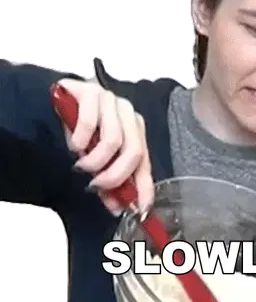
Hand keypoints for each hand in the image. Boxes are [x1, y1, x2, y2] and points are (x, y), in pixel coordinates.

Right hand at [56, 78, 153, 215]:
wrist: (64, 98)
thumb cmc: (82, 127)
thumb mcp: (97, 156)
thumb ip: (109, 179)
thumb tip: (117, 206)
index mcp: (136, 130)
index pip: (145, 161)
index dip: (144, 187)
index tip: (140, 209)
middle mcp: (129, 115)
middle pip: (133, 152)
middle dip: (114, 176)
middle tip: (96, 185)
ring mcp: (113, 102)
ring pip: (113, 140)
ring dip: (94, 161)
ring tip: (81, 163)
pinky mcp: (93, 93)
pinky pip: (90, 123)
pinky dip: (79, 140)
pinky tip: (74, 144)